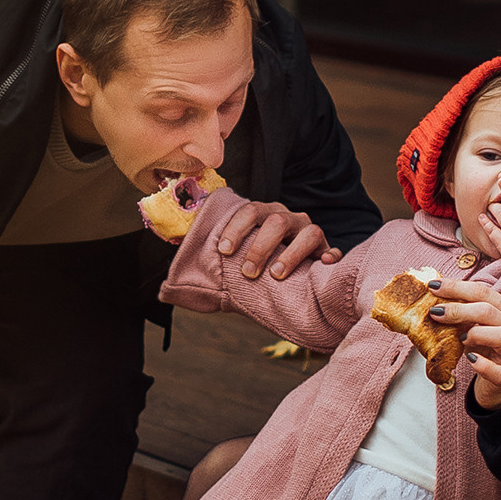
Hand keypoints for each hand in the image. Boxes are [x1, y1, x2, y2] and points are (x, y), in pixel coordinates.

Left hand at [215, 199, 341, 281]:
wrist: (284, 280)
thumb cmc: (253, 267)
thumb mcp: (232, 262)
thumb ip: (208, 265)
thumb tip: (168, 288)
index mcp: (264, 215)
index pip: (249, 211)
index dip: (236, 228)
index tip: (223, 251)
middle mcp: (289, 219)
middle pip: (278, 221)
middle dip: (261, 245)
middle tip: (248, 272)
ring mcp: (311, 233)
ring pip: (309, 232)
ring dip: (291, 253)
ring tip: (277, 274)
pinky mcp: (326, 252)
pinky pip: (332, 251)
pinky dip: (330, 256)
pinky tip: (324, 265)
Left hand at [430, 289, 500, 408]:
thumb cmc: (489, 349)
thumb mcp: (480, 326)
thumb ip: (465, 313)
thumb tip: (434, 298)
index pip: (484, 293)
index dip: (457, 287)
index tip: (433, 287)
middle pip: (489, 312)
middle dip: (459, 309)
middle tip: (435, 312)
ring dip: (476, 333)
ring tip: (459, 338)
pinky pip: (497, 371)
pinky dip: (482, 365)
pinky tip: (469, 359)